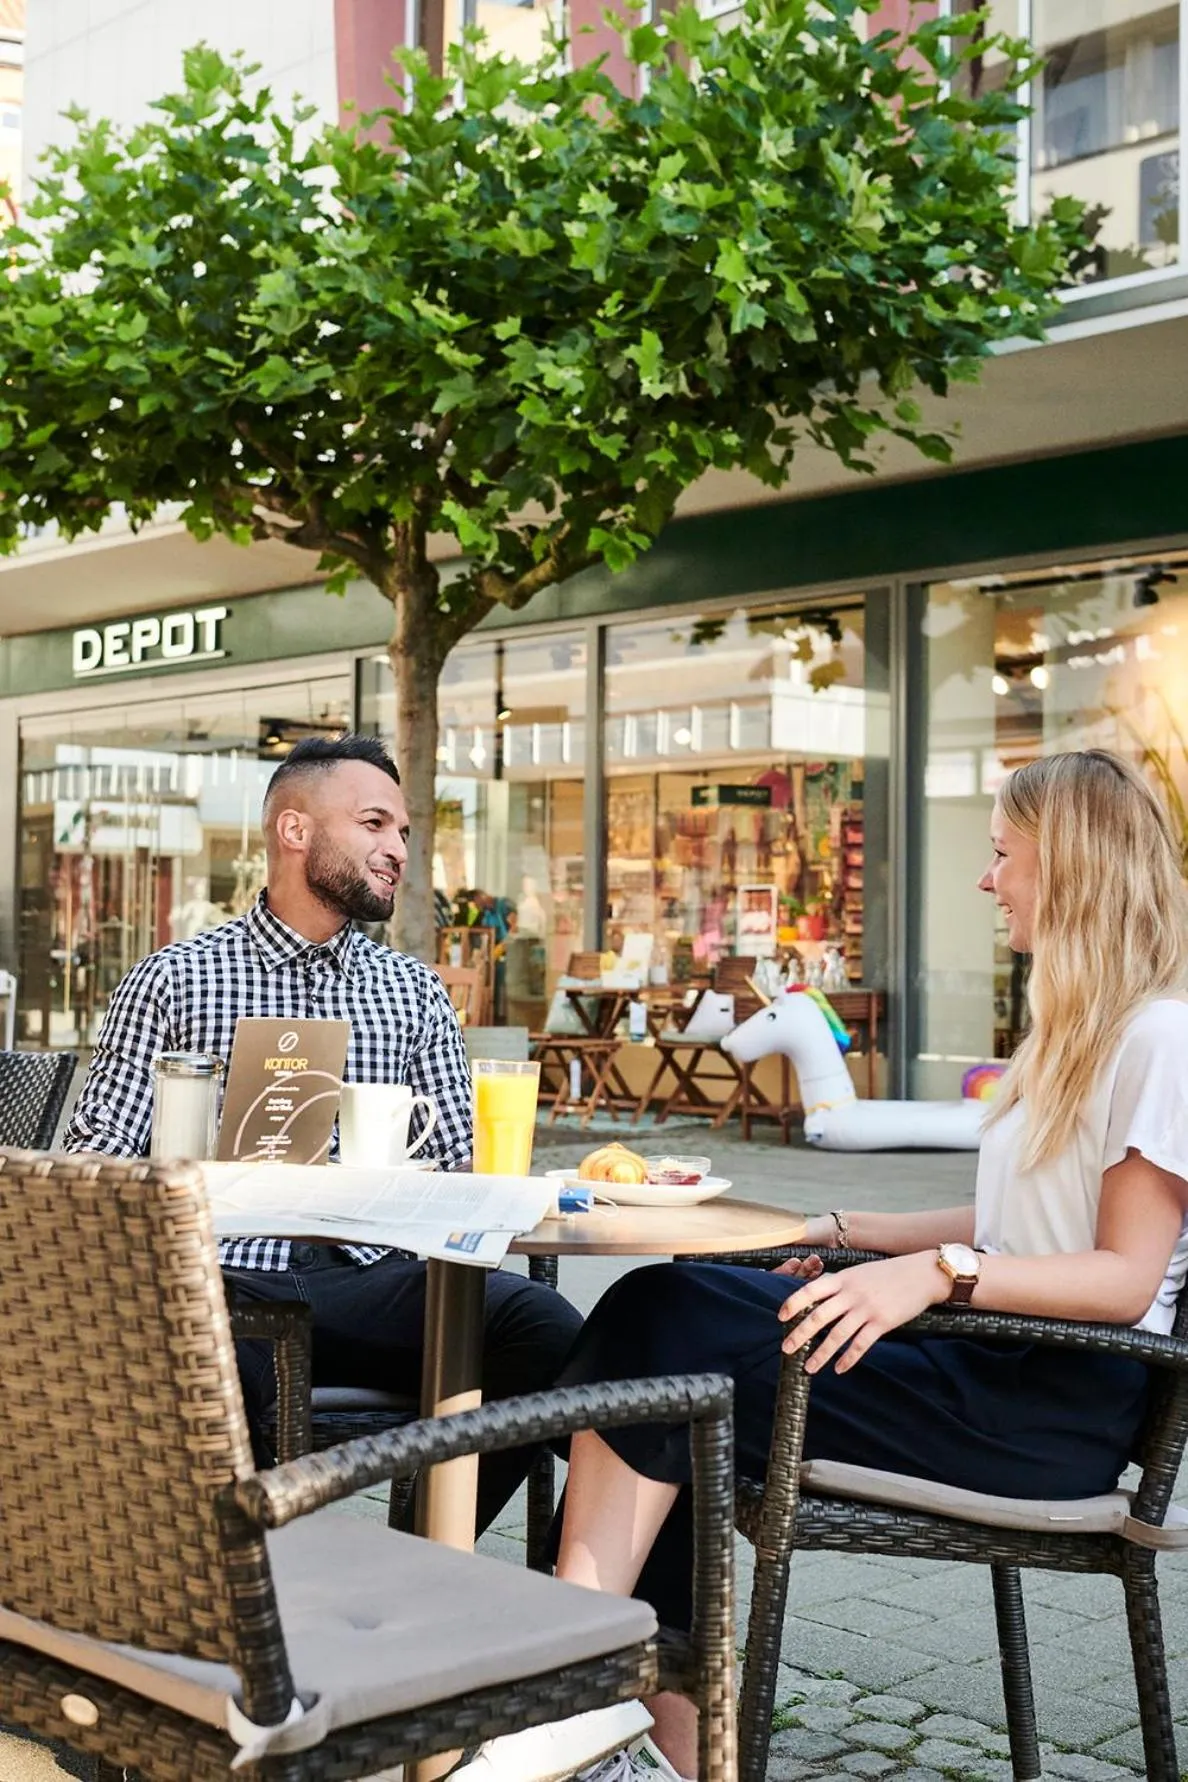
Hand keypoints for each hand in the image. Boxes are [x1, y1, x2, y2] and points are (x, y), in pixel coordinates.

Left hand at [777, 1252, 945, 1374]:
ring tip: (808, 1368)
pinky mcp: (882, 1323)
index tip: (780, 1316)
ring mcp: (867, 1309)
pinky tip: (839, 1369)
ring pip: (837, 1335)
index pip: (811, 1290)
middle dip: (800, 1334)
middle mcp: (851, 1294)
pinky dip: (848, 1359)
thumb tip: (819, 1295)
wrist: (921, 1275)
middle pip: (819, 1316)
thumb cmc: (889, 1273)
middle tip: (785, 1348)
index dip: (793, 1303)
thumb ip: (841, 1284)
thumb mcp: (860, 1273)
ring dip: (821, 1353)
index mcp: (843, 1279)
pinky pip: (861, 1344)